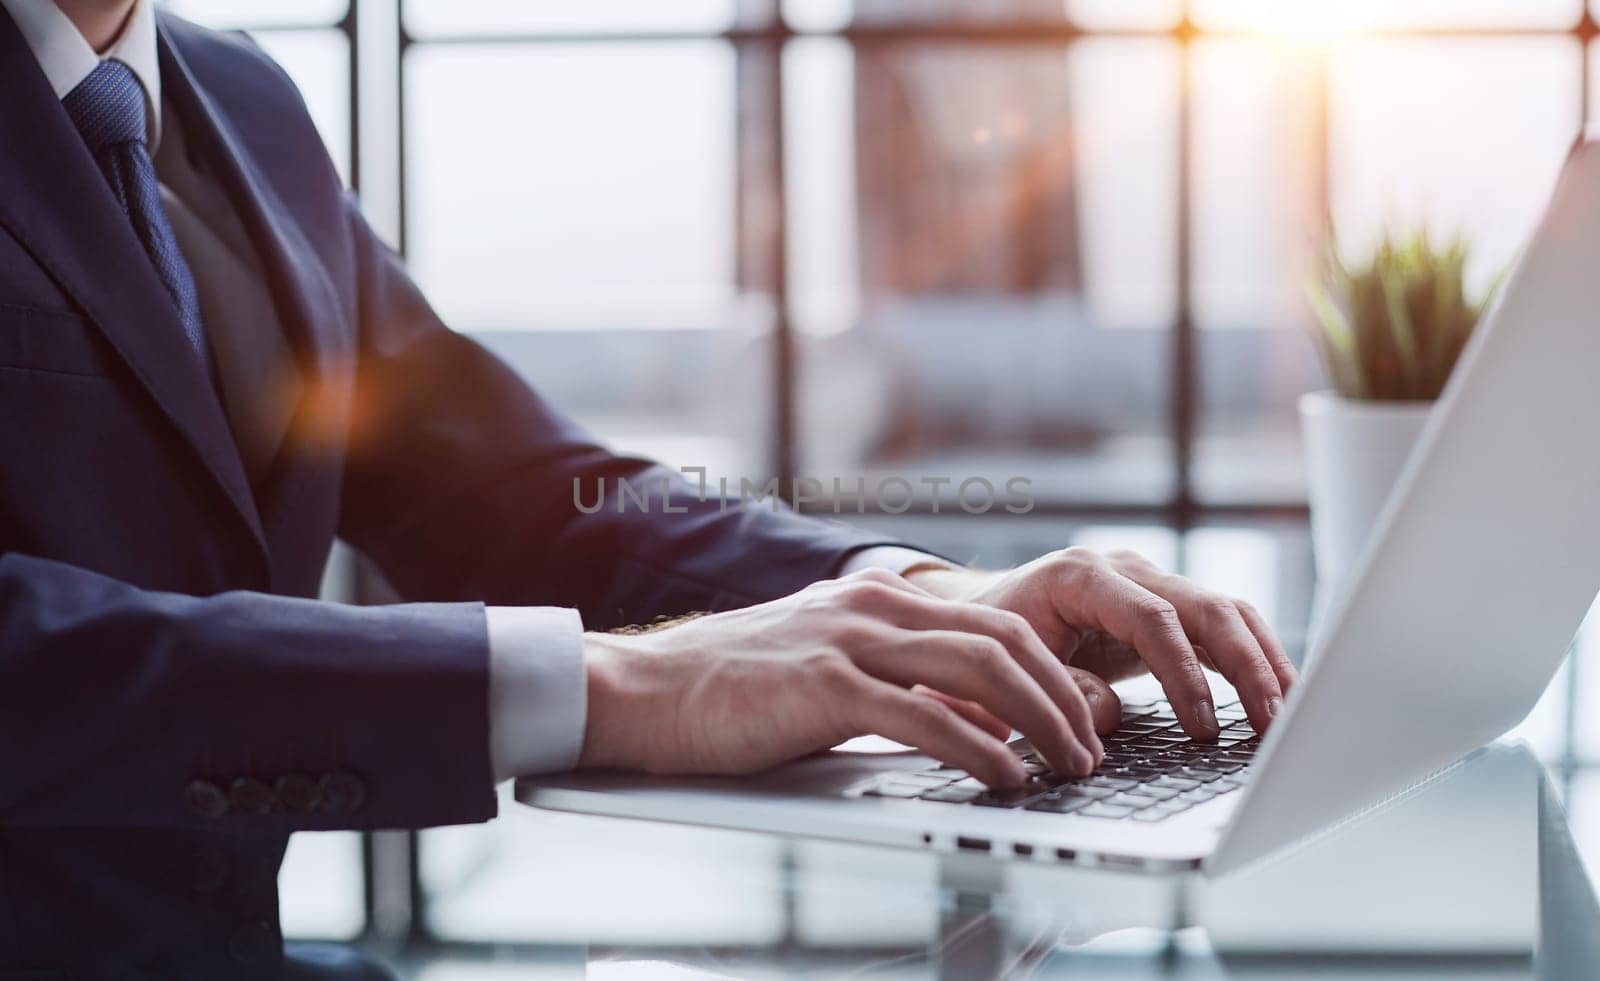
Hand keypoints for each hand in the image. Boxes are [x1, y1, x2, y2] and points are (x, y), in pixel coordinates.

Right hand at [578, 569, 1110, 787]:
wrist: (646, 690)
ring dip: (1039, 722)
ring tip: (1068, 766)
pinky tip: (1006, 776)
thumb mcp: (833, 675)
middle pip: (1002, 641)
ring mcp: (849, 640)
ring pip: (977, 670)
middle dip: (1063, 698)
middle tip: (1092, 750)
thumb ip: (905, 688)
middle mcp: (873, 606)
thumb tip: (983, 728)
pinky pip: (923, 717)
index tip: (1083, 721)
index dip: (1052, 674)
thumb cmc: (735, 692)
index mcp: (879, 598)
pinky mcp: (823, 686)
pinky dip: (979, 749)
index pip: (994, 625)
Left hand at [903, 548, 1298, 738]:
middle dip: (1246, 666)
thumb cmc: (990, 639)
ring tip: (1292, 714)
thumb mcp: (1009, 666)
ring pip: (1224, 612)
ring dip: (1263, 661)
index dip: (1183, 673)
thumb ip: (1057, 689)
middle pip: (1204, 607)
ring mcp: (1148, 583)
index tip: (1202, 727)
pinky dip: (1252, 659)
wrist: (980, 612)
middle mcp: (1123, 569)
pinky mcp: (1164, 606)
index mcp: (1080, 575)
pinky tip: (1278, 696)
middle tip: (1274, 723)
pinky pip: (1219, 628)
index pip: (1152, 618)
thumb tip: (1108, 717)